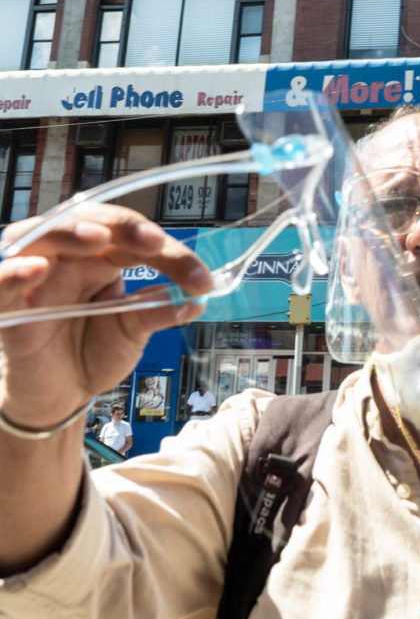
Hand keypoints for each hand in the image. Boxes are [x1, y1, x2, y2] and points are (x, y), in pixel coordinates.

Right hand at [0, 205, 212, 429]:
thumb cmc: (92, 352)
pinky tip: (36, 268)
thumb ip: (157, 311)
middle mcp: (66, 259)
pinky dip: (13, 272)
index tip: (200, 278)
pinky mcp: (5, 308)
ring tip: (100, 239)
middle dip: (123, 227)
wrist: (60, 395)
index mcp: (101, 258)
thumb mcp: (133, 332)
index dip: (167, 250)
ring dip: (69, 232)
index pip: (133, 238)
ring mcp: (33, 279)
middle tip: (154, 242)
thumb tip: (196, 300)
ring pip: (37, 236)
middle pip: (87, 223)